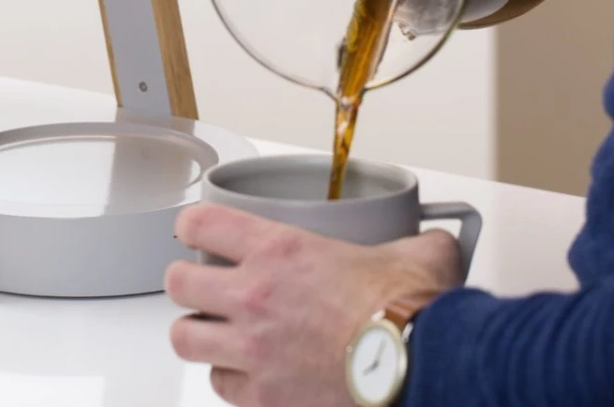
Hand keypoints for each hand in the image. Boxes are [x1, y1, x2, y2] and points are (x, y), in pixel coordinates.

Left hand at [165, 204, 460, 406]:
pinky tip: (247, 372)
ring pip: (184, 337)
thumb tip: (435, 240)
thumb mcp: (415, 257)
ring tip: (214, 331)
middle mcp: (254, 296)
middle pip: (178, 282)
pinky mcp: (262, 395)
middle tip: (204, 286)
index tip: (197, 232)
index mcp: (281, 251)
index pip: (201, 223)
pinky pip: (219, 384)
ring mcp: (252, 349)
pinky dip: (229, 378)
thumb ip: (414, 242)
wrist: (419, 369)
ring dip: (198, 332)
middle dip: (188, 282)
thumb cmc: (411, 317)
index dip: (192, 225)